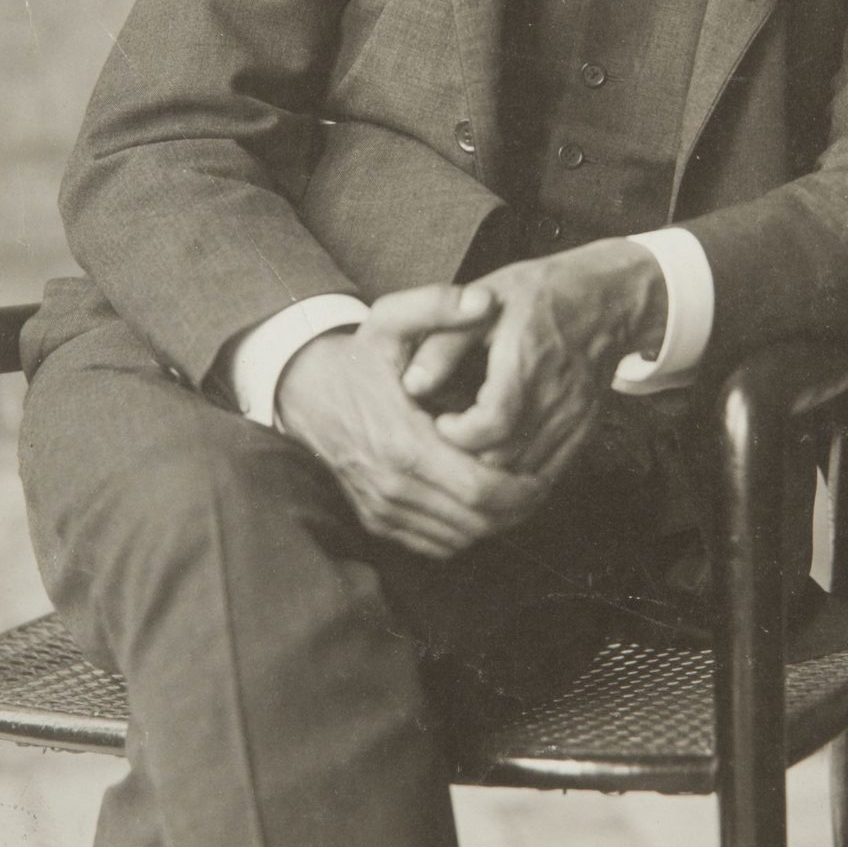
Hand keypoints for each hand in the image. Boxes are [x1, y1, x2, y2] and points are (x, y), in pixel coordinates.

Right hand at [275, 283, 543, 558]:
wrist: (303, 390)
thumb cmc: (357, 354)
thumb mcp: (392, 318)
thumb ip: (440, 304)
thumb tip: (486, 301)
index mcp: (405, 443)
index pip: (480, 488)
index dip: (522, 487)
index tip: (545, 467)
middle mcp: (393, 486)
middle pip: (476, 521)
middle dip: (517, 506)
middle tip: (542, 483)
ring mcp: (383, 509)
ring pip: (458, 538)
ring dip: (494, 521)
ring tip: (519, 491)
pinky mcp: (377, 520)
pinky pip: (434, 544)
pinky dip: (465, 531)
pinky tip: (481, 503)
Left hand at [424, 241, 666, 476]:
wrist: (609, 298)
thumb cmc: (542, 293)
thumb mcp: (486, 299)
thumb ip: (446, 343)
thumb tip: (411, 383)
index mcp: (526, 358)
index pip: (492, 423)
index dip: (458, 434)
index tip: (441, 421)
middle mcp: (556, 394)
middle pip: (506, 457)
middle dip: (467, 458)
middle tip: (448, 440)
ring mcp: (576, 416)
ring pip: (527, 473)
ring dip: (492, 471)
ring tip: (470, 449)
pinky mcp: (586, 429)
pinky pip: (551, 472)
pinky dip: (521, 474)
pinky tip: (502, 456)